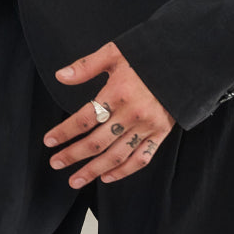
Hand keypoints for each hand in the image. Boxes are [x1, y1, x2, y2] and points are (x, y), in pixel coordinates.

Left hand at [43, 43, 174, 188]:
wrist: (184, 63)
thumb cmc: (147, 55)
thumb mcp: (115, 52)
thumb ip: (86, 66)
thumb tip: (60, 76)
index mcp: (118, 94)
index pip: (84, 119)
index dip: (64, 132)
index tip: (49, 141)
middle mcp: (131, 114)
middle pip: (96, 142)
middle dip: (73, 155)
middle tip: (55, 163)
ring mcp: (147, 127)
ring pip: (116, 156)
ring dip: (93, 170)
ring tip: (75, 180)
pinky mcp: (160, 134)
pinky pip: (140, 159)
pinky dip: (123, 171)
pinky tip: (107, 177)